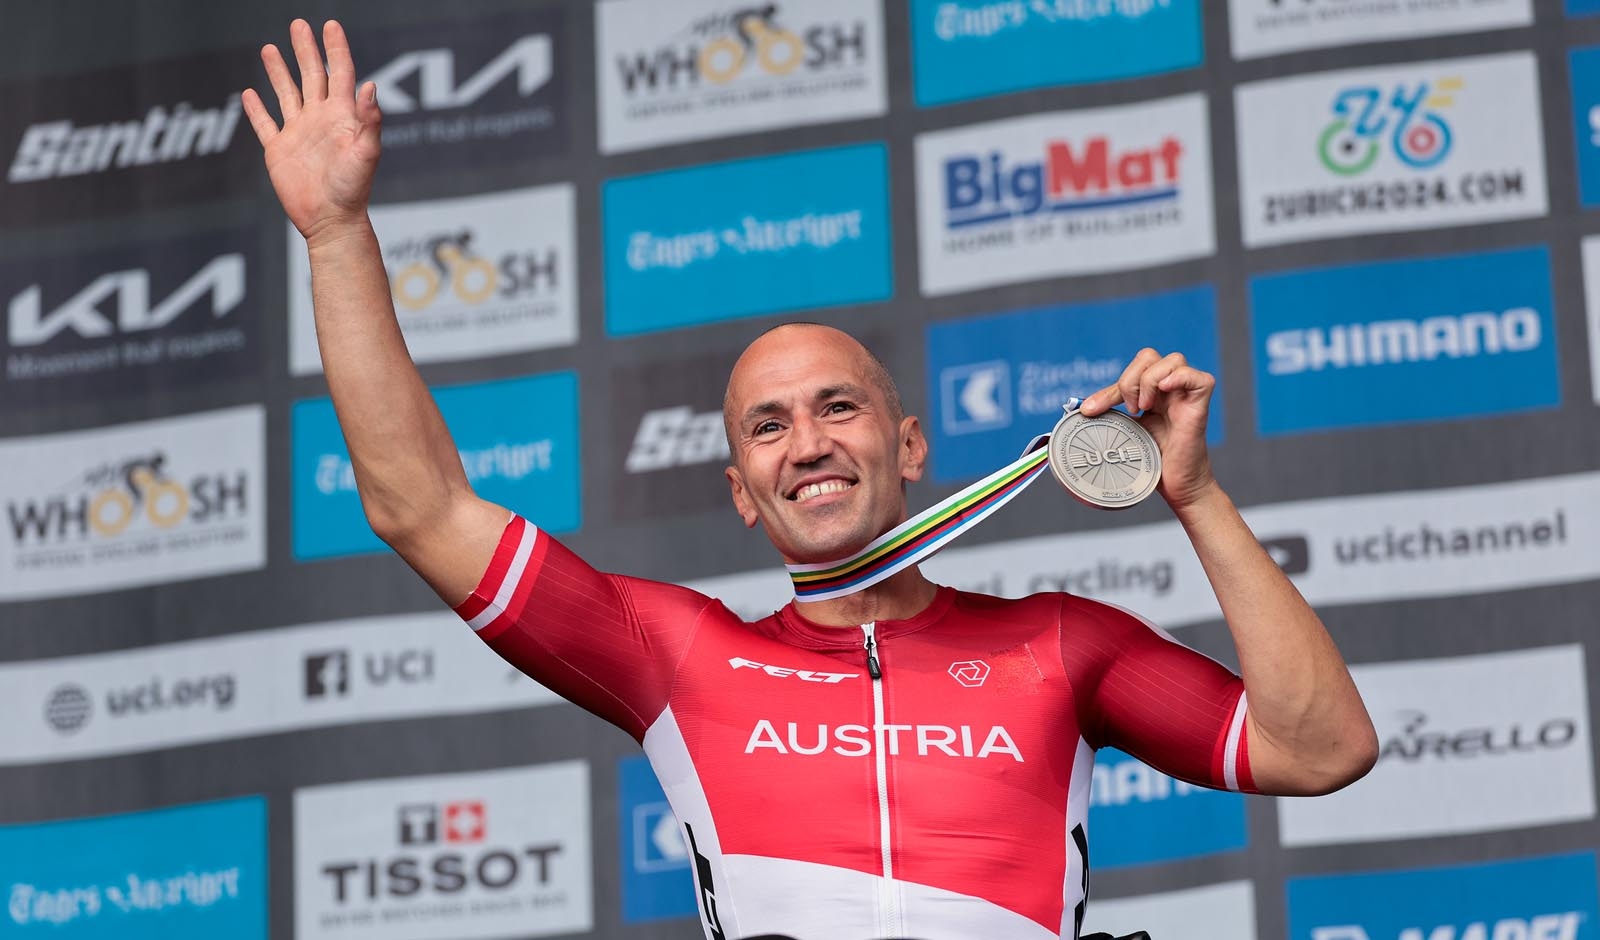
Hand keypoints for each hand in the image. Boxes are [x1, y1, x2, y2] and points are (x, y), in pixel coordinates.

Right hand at [242, 20, 380, 241]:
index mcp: (342, 117)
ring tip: (269, 47)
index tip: (331, 25)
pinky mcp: (279, 150)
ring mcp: (298, 133)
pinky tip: (249, 92)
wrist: (330, 221)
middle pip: (311, 76)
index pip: (340, 73)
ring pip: (286, 93)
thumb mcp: (366, 153)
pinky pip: (265, 124)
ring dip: (278, 71)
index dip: (336, 49)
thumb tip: (370, 86)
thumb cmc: (353, 190)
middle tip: (298, 24)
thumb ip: (369, 121)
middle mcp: (319, 120)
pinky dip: (256, 109)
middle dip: (305, 50)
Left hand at [1078, 348, 1216, 509]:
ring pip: (1172, 360)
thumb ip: (1110, 415)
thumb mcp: (1125, 431)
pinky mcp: (1201, 405)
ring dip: (1149, 381)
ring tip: (1144, 409)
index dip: (1108, 389)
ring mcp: (1187, 395)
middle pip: (1149, 356)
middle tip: (1130, 410)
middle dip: (1129, 380)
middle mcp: (1171, 389)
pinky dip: (1178, 378)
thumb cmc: (1154, 463)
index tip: (1089, 410)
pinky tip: (1164, 394)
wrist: (1176, 486)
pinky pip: (1198, 377)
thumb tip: (1079, 408)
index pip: (1130, 371)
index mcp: (1153, 392)